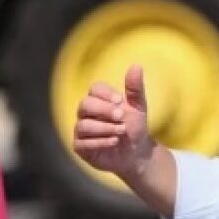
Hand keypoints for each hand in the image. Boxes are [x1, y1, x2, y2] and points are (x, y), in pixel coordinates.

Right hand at [74, 65, 155, 181]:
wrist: (136, 153)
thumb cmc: (134, 126)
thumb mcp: (138, 107)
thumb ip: (135, 88)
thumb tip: (136, 65)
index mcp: (99, 100)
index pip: (94, 89)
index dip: (105, 94)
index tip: (120, 100)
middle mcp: (86, 113)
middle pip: (85, 104)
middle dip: (104, 110)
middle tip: (121, 116)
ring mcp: (81, 130)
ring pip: (83, 125)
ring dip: (105, 127)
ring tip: (122, 131)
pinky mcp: (80, 147)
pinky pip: (82, 142)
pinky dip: (99, 142)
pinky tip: (114, 142)